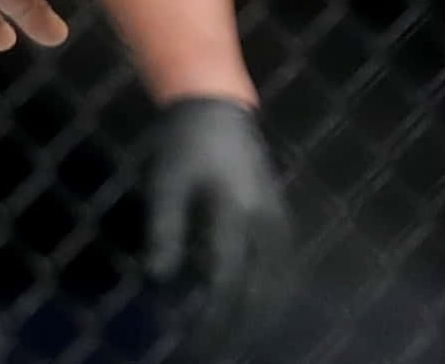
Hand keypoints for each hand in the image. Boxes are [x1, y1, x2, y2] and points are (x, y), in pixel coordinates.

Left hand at [147, 97, 291, 358]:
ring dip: (262, 305)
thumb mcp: (165, 185)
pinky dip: (275, 281)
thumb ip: (165, 231)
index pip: (225, 278)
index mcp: (235, 211)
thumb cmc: (185, 147)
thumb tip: (162, 281)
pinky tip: (265, 297)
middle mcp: (262, 215)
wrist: (217, 105)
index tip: (195, 343)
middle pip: (258, 282)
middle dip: (239, 321)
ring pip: (277, 270)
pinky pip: (282, 254)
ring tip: (245, 334)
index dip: (212, 316)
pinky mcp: (275, 205)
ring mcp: (274, 209)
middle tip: (218, 350)